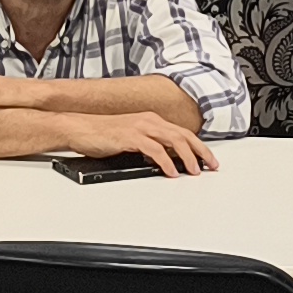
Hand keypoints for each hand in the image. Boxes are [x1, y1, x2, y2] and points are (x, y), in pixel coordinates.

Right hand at [82, 114, 216, 175]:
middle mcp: (149, 120)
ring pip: (174, 140)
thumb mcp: (132, 139)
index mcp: (151, 120)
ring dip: (188, 157)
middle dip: (201, 152)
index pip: (183, 133)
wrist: (80, 128)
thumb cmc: (102, 135)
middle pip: (184, 135)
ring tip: (195, 171)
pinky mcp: (131, 136)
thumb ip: (150, 146)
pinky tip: (172, 172)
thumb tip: (166, 162)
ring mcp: (141, 127)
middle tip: (211, 166)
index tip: (209, 160)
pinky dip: (167, 162)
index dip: (199, 147)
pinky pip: (155, 150)